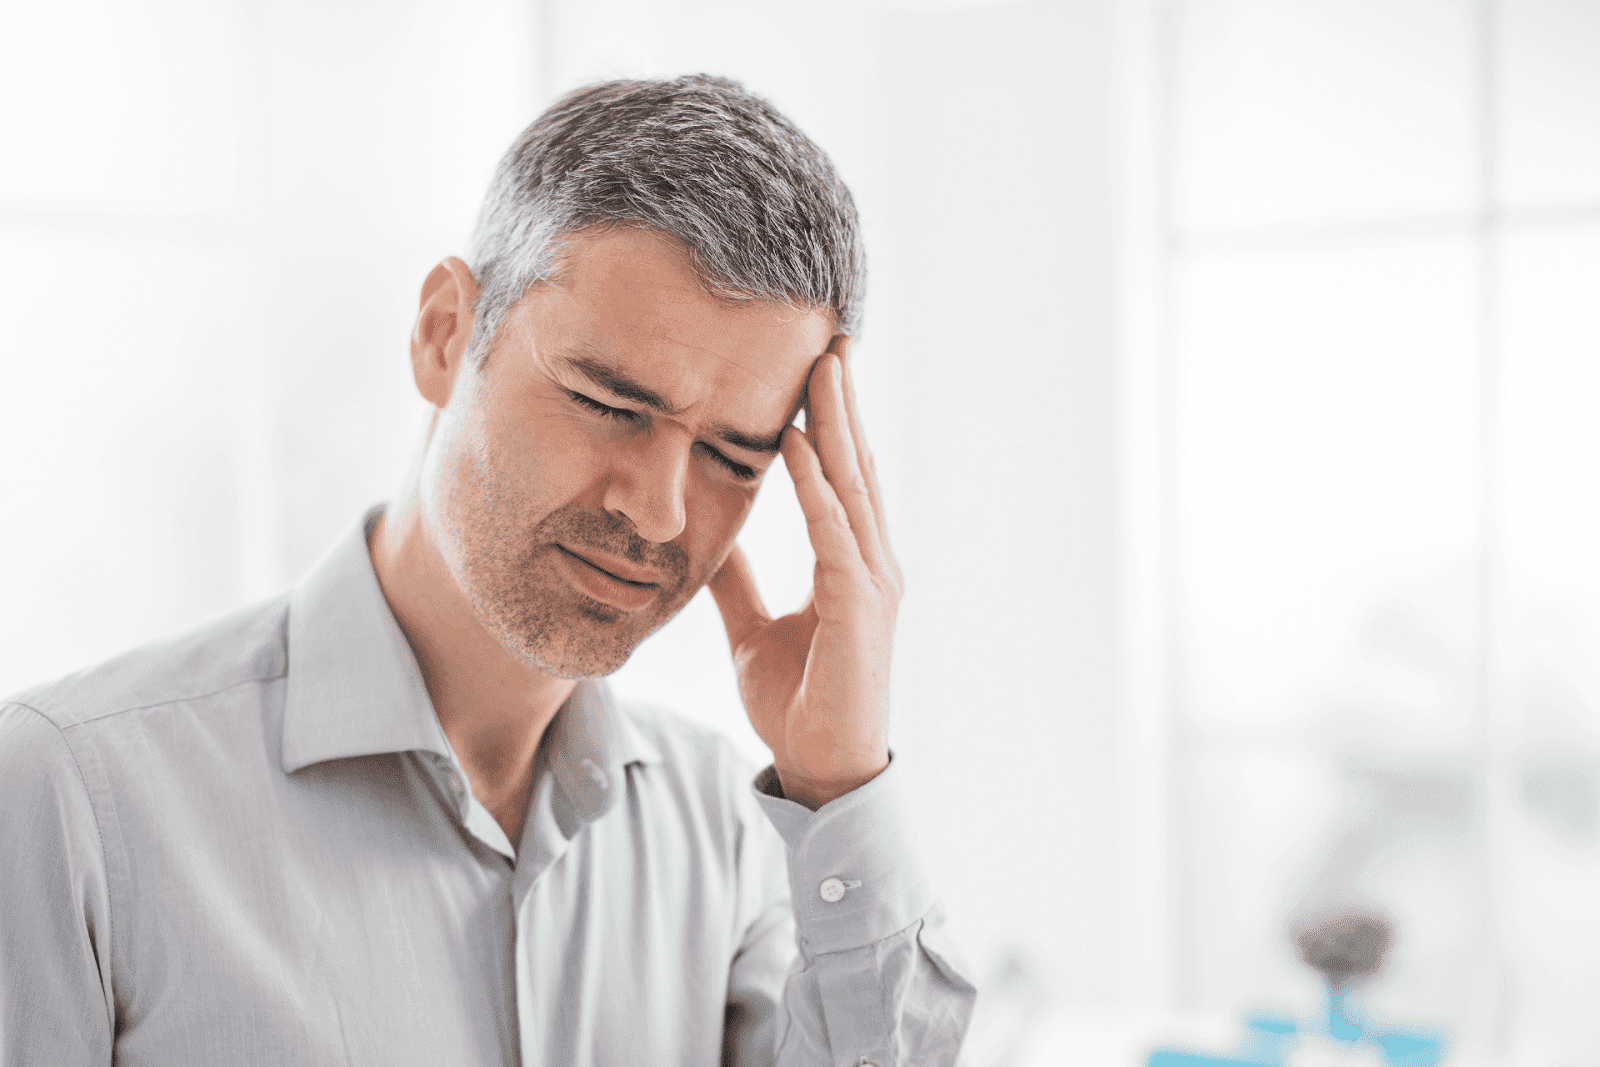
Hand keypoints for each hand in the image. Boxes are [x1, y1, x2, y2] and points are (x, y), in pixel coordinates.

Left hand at [708, 338, 902, 808]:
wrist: (820, 770)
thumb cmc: (798, 701)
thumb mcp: (752, 626)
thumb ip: (739, 579)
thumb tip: (711, 539)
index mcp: (849, 562)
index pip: (841, 477)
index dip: (830, 422)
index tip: (812, 367)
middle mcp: (872, 562)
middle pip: (856, 466)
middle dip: (842, 401)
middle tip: (830, 337)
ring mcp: (873, 583)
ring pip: (853, 487)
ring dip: (837, 424)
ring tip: (822, 366)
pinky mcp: (860, 609)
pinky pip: (835, 535)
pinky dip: (818, 488)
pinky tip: (801, 443)